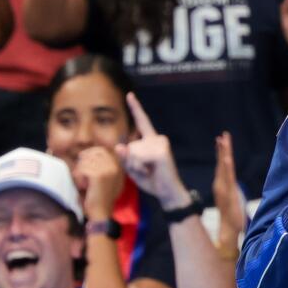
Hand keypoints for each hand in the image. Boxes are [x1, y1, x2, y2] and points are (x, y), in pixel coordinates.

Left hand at [74, 145, 123, 220]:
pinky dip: (78, 177)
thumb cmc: (100, 198)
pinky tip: (83, 186)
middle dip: (84, 161)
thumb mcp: (106, 181)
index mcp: (118, 168)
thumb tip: (85, 154)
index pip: (102, 150)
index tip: (82, 159)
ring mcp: (108, 170)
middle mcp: (115, 167)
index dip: (90, 153)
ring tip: (83, 182)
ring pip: (85, 161)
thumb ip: (102, 167)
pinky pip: (82, 169)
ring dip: (80, 171)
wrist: (101, 214)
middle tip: (82, 173)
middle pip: (93, 153)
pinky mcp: (99, 175)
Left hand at [115, 93, 187, 208]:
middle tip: (145, 171)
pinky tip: (151, 171)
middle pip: (129, 146)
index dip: (136, 107)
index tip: (129, 94)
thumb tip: (119, 146)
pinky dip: (140, 167)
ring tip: (149, 171)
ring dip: (135, 166)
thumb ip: (124, 157)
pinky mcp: (161, 151)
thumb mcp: (132, 169)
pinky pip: (139, 157)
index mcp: (150, 140)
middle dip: (131, 162)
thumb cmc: (151, 180)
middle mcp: (156, 138)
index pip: (142, 122)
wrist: (168, 193)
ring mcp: (160, 143)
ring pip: (132, 152)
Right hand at [212, 132, 245, 248]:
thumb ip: (230, 193)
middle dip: (222, 149)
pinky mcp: (227, 192)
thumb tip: (231, 186)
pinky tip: (225, 158)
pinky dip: (225, 167)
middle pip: (222, 163)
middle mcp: (221, 184)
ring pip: (223, 168)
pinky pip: (226, 177)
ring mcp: (223, 188)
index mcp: (222, 185)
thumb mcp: (232, 201)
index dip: (222, 153)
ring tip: (222, 140)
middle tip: (223, 135)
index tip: (222, 141)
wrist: (229, 229)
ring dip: (223, 154)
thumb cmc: (231, 218)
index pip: (223, 166)